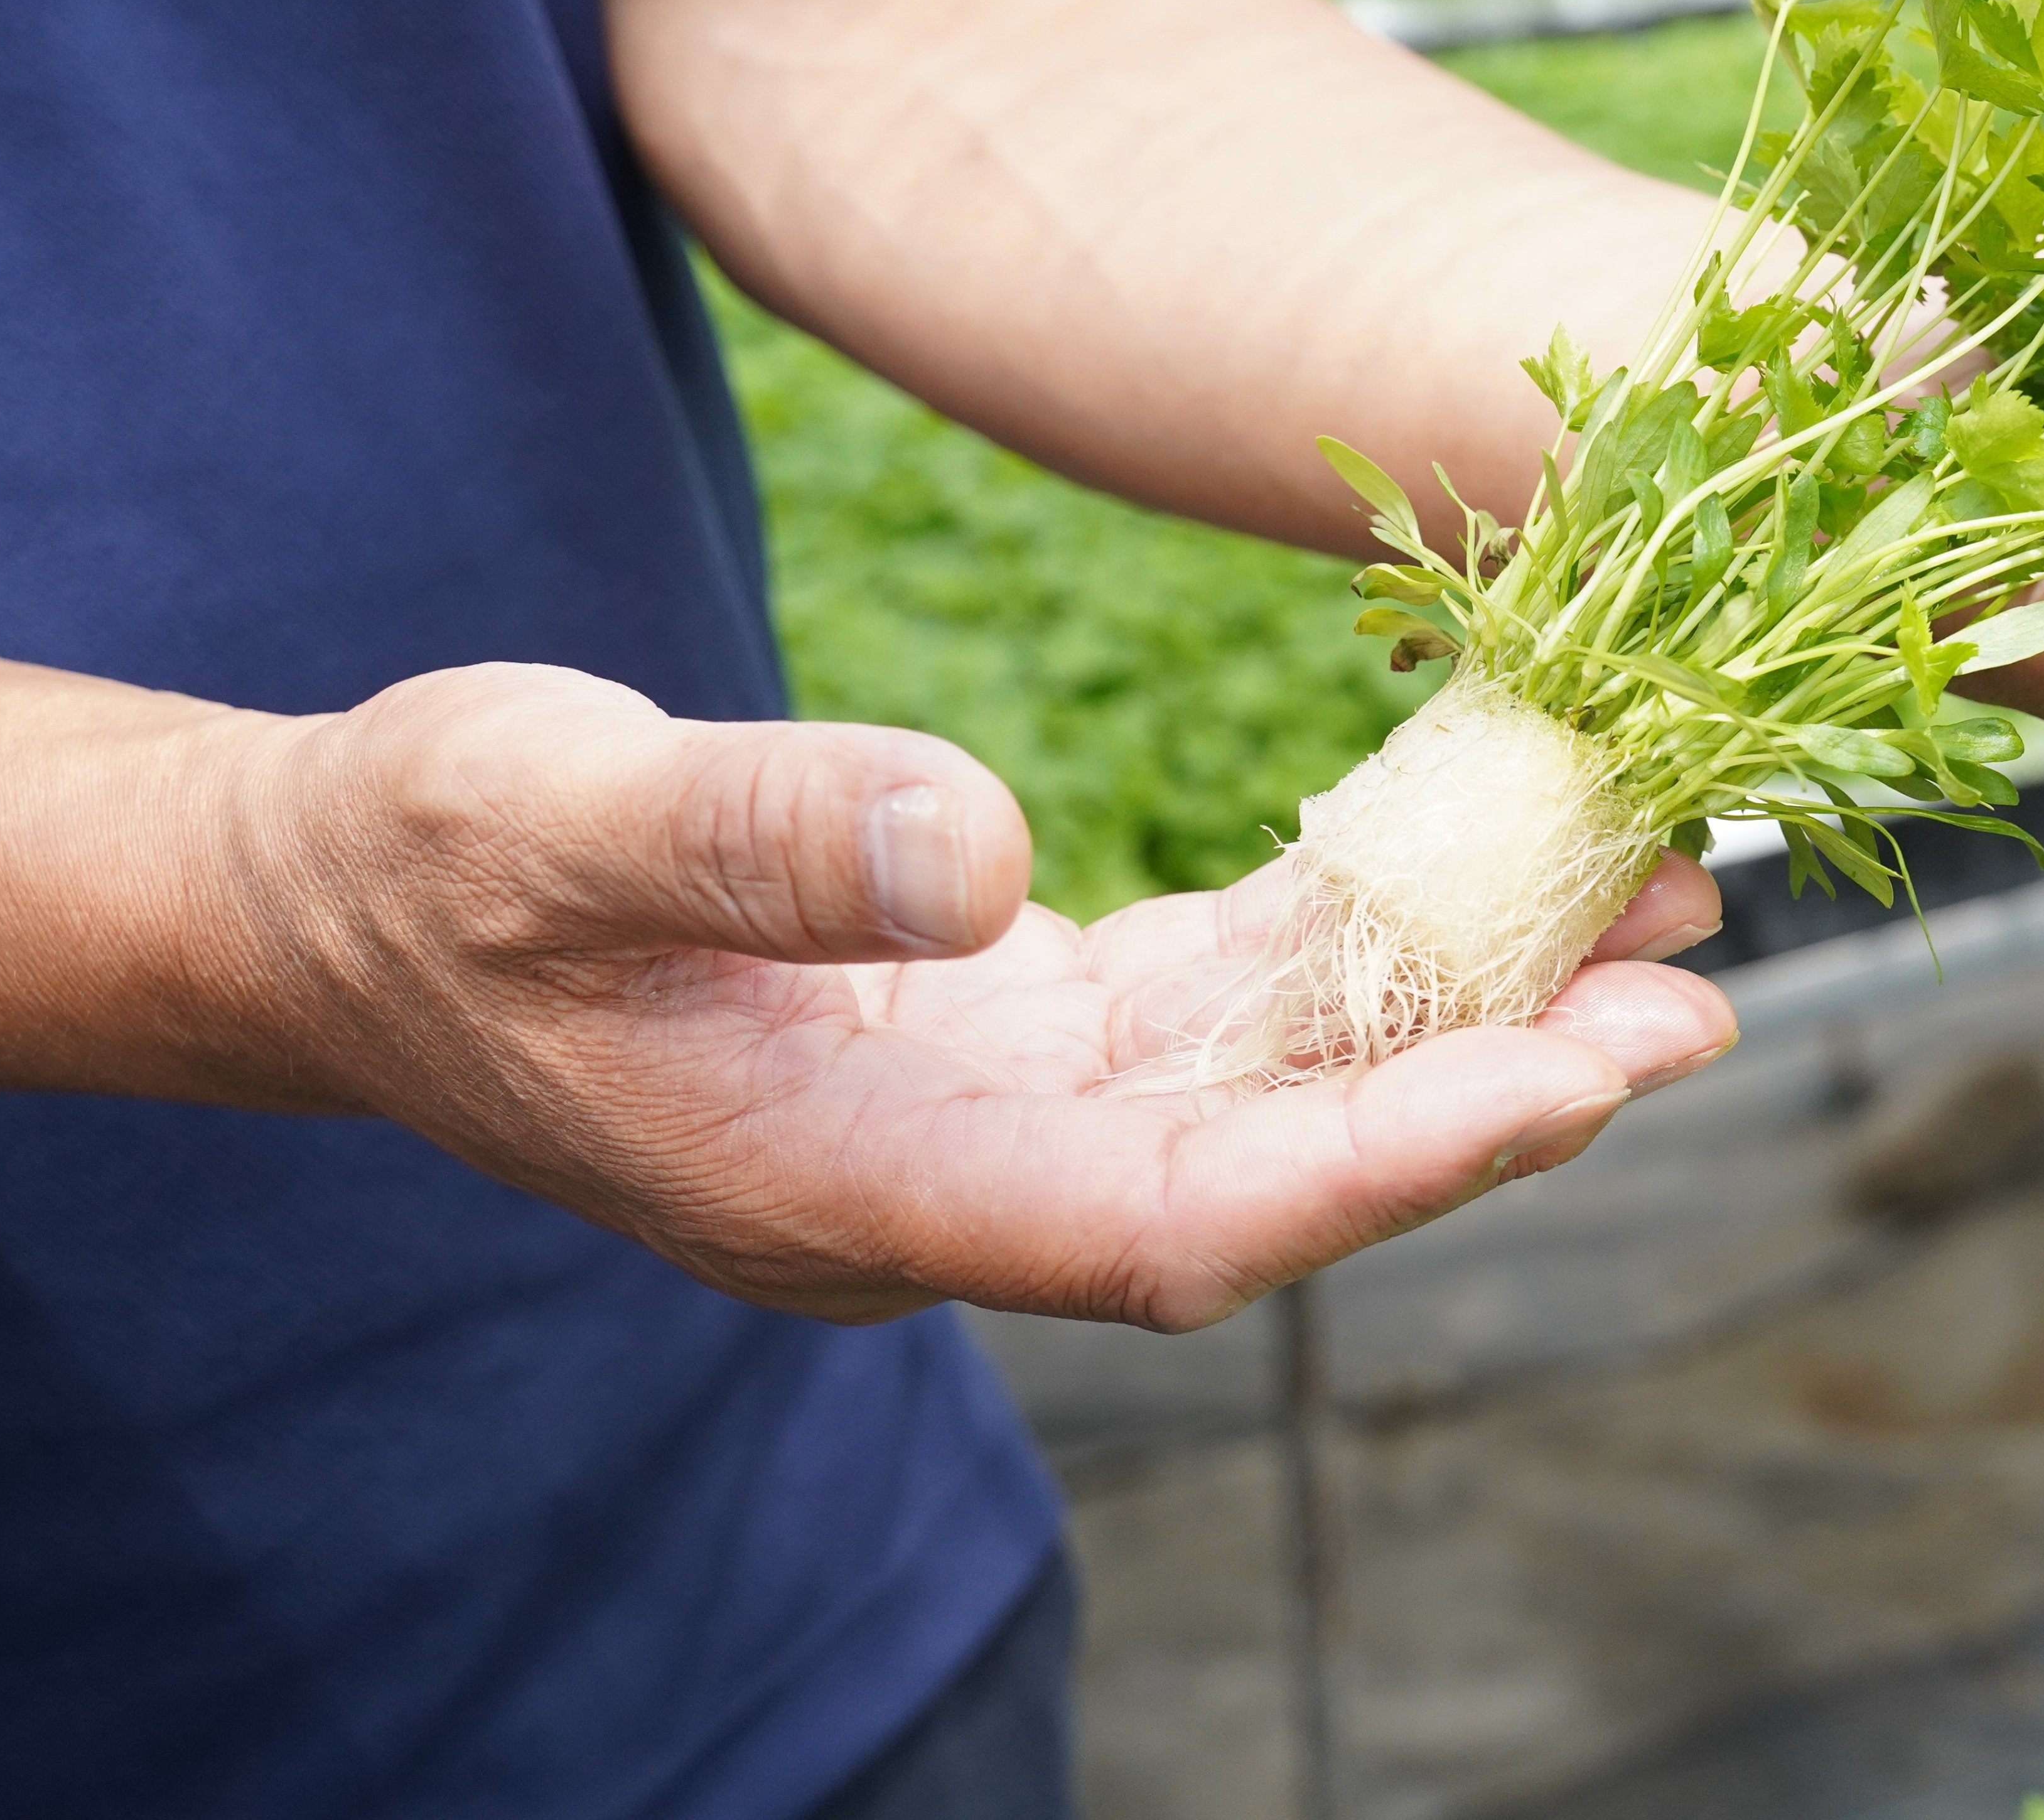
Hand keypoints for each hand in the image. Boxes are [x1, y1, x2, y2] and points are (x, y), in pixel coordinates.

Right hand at [241, 665, 1732, 1327]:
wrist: (346, 911)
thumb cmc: (423, 871)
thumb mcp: (544, 818)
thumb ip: (752, 838)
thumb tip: (973, 852)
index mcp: (857, 1185)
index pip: (1174, 1225)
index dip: (1381, 1165)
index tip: (1575, 1080)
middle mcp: (957, 1180)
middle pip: (1274, 1170)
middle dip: (1492, 1093)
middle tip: (1697, 991)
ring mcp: (988, 1111)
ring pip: (1275, 1085)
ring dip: (1463, 1010)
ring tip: (1654, 913)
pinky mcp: (1006, 1026)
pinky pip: (1218, 1001)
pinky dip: (1356, 941)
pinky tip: (1479, 863)